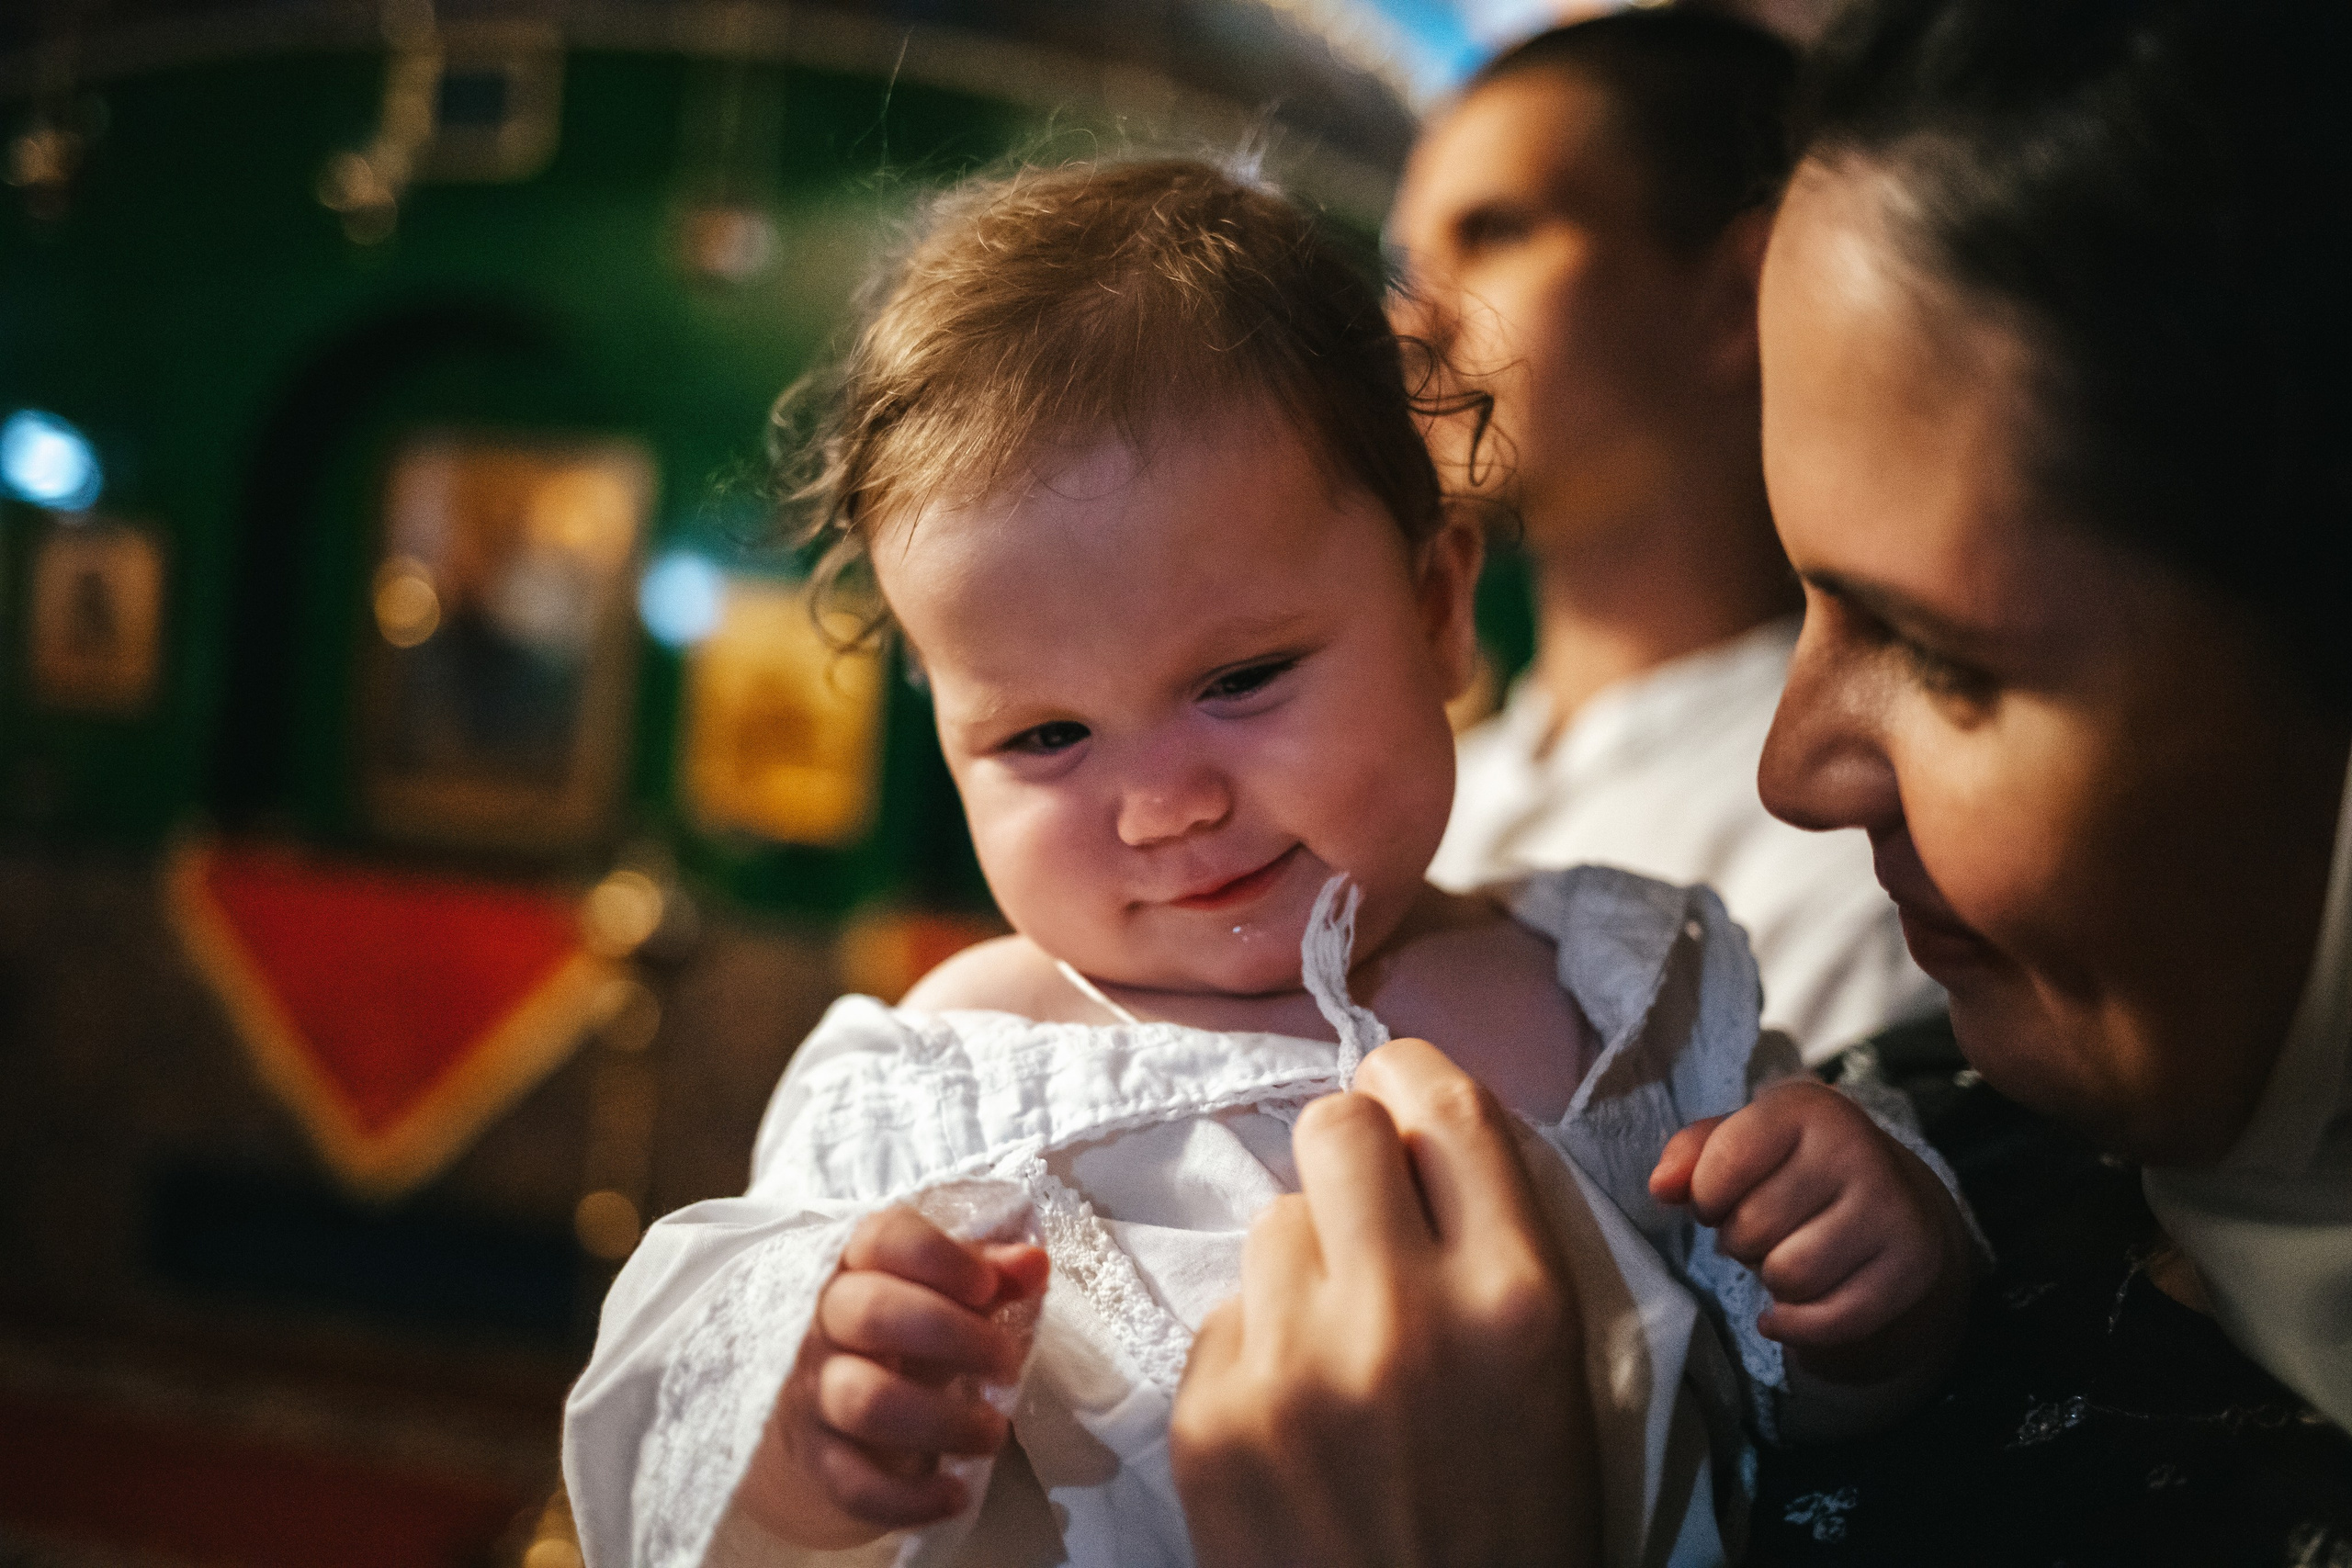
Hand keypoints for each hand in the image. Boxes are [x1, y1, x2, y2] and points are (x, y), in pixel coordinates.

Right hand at [736, 1206, 1048, 1548]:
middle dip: (956, 1336)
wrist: (820, 1409)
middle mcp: (821, 1322)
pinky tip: (952, 1494)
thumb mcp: (936, 1296)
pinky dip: (910, 1497)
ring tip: (992, 1431)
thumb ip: (985, 1275)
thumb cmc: (893, 1336)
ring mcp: (812, 1392)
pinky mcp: (815, 1458)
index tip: (987, 1286)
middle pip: (874, 1313)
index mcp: (853, 1265)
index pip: (883, 1238)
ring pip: (866, 1400)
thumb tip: (1034, 1262)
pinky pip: (854, 1483)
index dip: (941, 1257)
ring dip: (944, 1420)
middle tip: (1005, 1363)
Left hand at [1171, 1038, 1598, 1567]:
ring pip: (1273, 1222)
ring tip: (1341, 1352)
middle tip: (1365, 1211)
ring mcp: (1292, 1366)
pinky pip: (1227, 1317)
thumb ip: (1497, 1244)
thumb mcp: (1557, 1376)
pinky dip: (1258, 1351)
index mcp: (1517, 1298)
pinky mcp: (1210, 1418)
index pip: (1443, 1107)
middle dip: (1349, 1154)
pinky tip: (1297, 1423)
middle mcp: (1402, 1312)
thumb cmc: (1516, 1526)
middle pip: (1334, 1127)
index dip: (1412, 1084)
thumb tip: (1416, 1129)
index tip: (1399, 1097)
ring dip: (1305, 1263)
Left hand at [1649, 1079, 1971, 1387]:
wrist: (1888, 1197)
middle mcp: (1858, 1150)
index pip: (1724, 1165)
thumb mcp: (1740, 1141)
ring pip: (1789, 1277)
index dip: (1705, 1195)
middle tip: (1758, 1229)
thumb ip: (1690, 1155)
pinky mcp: (1912, 1265)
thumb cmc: (1792, 1167)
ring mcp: (1892, 1209)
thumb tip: (1662, 1187)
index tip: (1719, 1195)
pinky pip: (1830, 1319)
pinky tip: (1790, 1306)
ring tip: (1783, 1254)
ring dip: (1770, 1279)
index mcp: (1808, 1108)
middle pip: (1753, 1227)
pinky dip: (1798, 1324)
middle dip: (1738, 1239)